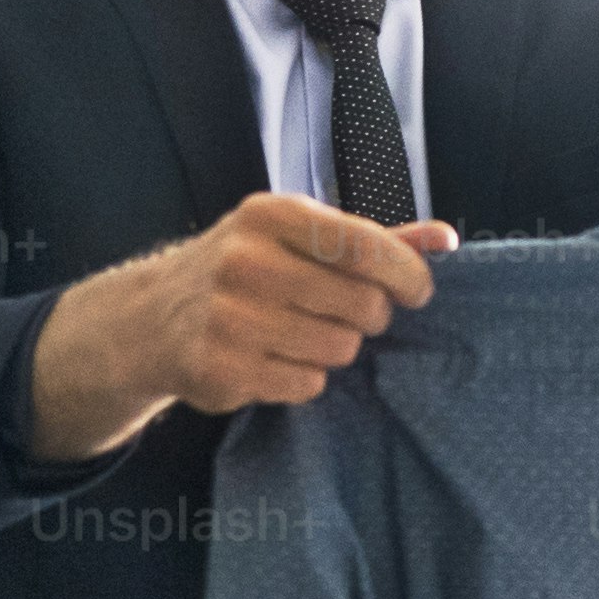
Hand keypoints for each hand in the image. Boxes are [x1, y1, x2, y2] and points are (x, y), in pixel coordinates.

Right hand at [26, 193, 453, 462]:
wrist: (153, 318)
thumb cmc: (246, 270)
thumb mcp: (299, 238)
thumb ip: (374, 239)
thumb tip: (446, 239)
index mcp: (272, 215)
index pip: (365, 246)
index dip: (406, 275)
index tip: (416, 291)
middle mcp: (246, 260)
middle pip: (362, 305)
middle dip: (366, 316)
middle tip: (339, 313)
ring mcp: (229, 316)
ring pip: (339, 349)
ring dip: (333, 349)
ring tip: (300, 334)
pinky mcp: (221, 367)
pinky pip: (306, 384)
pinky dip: (302, 377)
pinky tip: (272, 359)